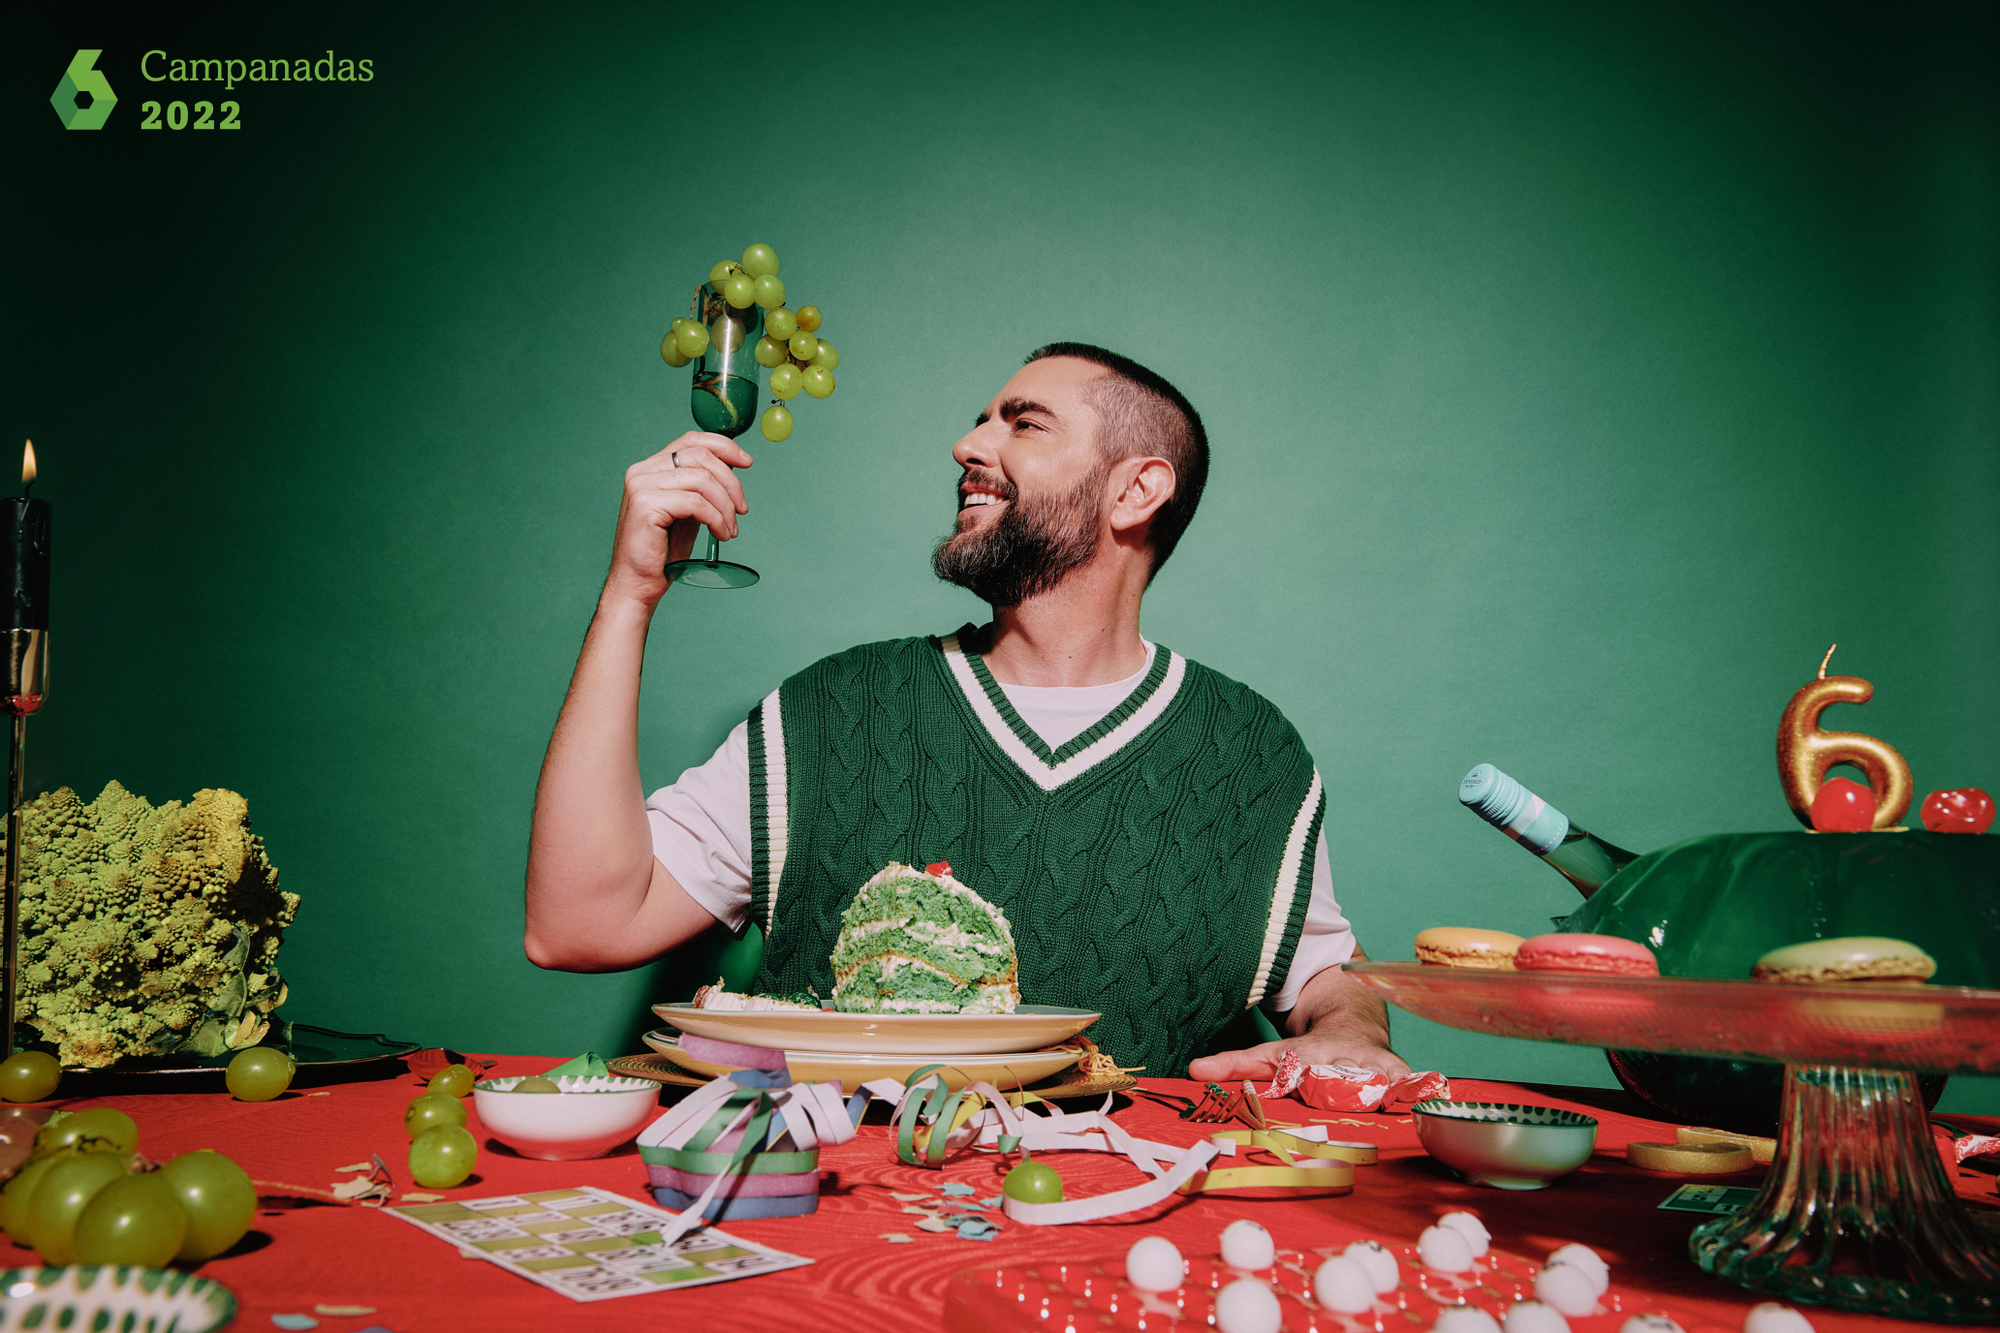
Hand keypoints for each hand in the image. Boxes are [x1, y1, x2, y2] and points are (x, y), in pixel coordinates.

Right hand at [605, 433, 752, 605]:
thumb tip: (732, 468)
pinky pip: (696, 503)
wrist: (638, 583)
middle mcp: (642, 471)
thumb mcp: (688, 511)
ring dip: (725, 506)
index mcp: (650, 468)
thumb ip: (702, 488)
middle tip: (742, 509)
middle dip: (731, 482)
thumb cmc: (663, 551)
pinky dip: (716, 519)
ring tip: (730, 529)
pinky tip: (720, 534)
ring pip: (702, 480)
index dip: (723, 446)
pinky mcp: (646, 505)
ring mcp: (642, 486)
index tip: (746, 462)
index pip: (691, 440)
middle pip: (701, 456)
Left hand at [1188, 1035, 1409, 1084]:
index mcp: (1308, 1056)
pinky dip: (1414, 1092)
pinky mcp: (1395, 1071)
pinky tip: (1420, 1107)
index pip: (1296, 1063)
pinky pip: (1409, 1084)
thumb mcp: (1271, 1054)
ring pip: (1376, 1078)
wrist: (1353, 1023)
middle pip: (1340, 1077)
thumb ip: (1236, 1064)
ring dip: (1380, 1092)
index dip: (1295, 1069)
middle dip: (1340, 1089)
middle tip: (1341, 1097)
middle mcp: (1340, 1060)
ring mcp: (1370, 1065)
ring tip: (1388, 1105)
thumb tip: (1193, 1071)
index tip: (1298, 1071)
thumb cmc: (1308, 1052)